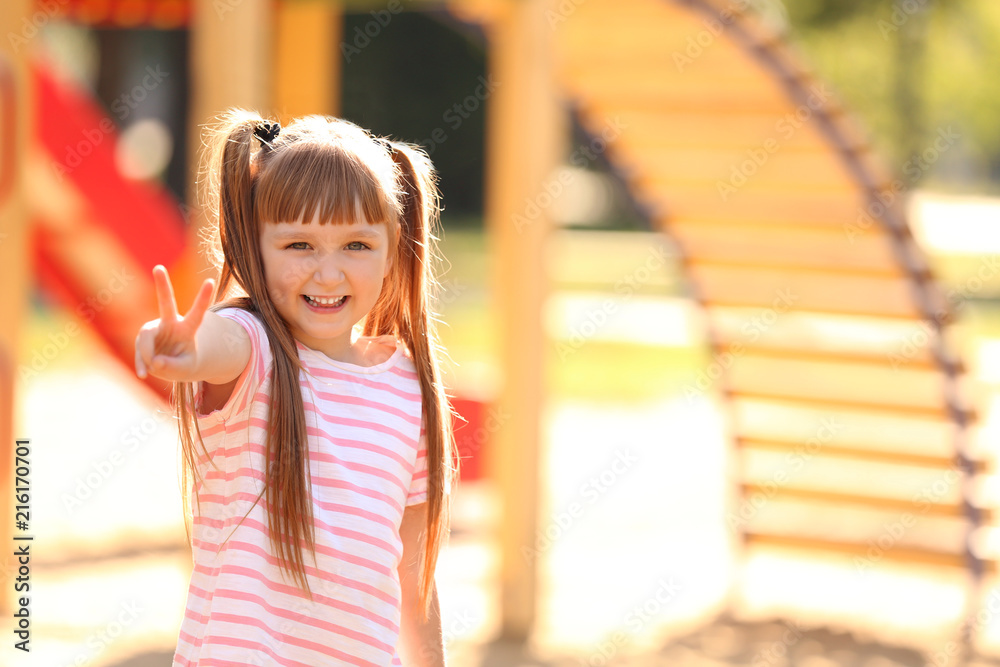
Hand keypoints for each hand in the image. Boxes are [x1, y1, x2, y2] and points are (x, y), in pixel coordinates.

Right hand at [135, 265, 214, 381]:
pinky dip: (141, 364)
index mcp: (188, 328)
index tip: (210, 281)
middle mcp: (170, 324)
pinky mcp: (143, 337)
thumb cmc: (184, 365)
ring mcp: (155, 329)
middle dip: (162, 285)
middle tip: (158, 267)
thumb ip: (173, 368)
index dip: (203, 299)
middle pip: (166, 303)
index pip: (197, 313)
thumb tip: (156, 362)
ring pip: (146, 340)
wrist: (172, 366)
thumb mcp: (185, 370)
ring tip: (151, 371)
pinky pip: (139, 351)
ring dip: (147, 357)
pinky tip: (143, 374)